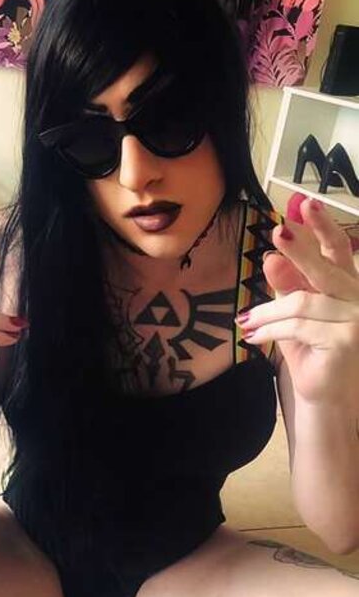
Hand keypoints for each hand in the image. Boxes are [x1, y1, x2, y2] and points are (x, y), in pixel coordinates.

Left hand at [234, 194, 358, 404]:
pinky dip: (271, 330)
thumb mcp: (292, 312)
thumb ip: (286, 285)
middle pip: (324, 267)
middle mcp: (356, 296)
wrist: (322, 393)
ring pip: (302, 301)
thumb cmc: (309, 349)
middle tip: (278, 232)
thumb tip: (272, 257)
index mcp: (346, 283)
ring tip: (247, 322)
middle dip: (299, 249)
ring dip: (268, 311)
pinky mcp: (345, 339)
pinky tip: (254, 338)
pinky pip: (298, 326)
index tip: (305, 204)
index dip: (323, 225)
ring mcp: (355, 318)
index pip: (338, 248)